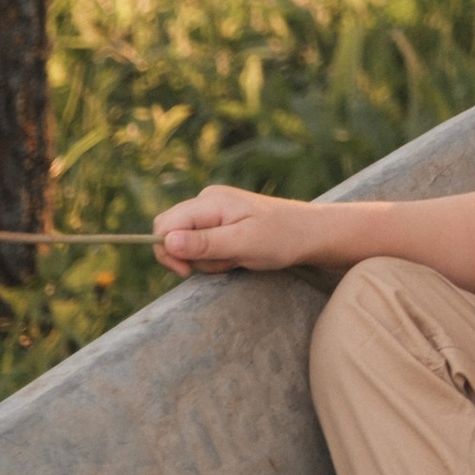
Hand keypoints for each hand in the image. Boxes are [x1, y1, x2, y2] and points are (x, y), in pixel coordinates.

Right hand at [153, 184, 324, 277]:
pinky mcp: (220, 223)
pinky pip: (203, 246)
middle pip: (172, 234)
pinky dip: (216, 258)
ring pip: (187, 244)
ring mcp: (213, 212)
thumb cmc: (281, 238)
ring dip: (207, 260)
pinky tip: (237, 257)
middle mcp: (206, 202)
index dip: (167, 251)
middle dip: (189, 257)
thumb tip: (166, 241)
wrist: (310, 234)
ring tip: (237, 258)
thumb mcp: (242, 244)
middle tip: (221, 264)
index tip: (187, 272)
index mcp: (209, 201)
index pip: (164, 225)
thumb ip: (204, 243)